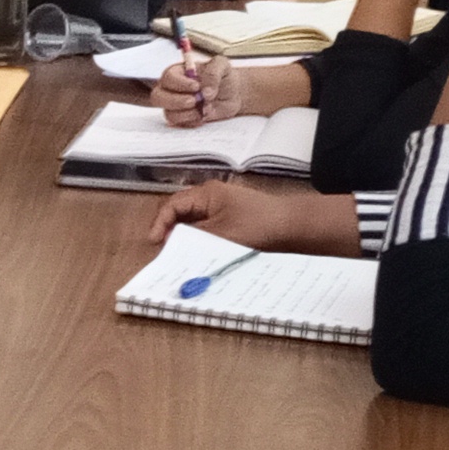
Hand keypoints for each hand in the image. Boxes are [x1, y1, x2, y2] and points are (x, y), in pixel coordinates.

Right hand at [148, 181, 364, 255]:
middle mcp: (211, 196)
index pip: (172, 205)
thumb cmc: (260, 225)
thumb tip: (170, 246)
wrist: (293, 227)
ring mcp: (221, 207)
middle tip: (164, 252)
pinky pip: (206, 229)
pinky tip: (199, 254)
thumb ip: (193, 238)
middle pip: (180, 213)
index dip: (160, 224)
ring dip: (184, 238)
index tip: (155, 243)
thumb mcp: (221, 235)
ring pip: (192, 223)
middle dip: (169, 231)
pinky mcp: (230, 220)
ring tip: (179, 256)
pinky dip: (198, 241)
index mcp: (206, 193)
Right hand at [150, 53, 255, 124]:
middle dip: (176, 101)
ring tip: (206, 108)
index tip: (196, 86)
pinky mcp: (182, 119)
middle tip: (194, 101)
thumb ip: (213, 73)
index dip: (180, 83)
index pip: (168, 77)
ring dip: (188, 114)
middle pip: (158, 97)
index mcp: (177, 72)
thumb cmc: (222, 76)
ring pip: (169, 114)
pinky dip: (193, 121)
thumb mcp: (222, 65)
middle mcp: (171, 89)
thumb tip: (206, 91)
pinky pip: (180, 124)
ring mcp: (175, 106)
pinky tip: (204, 115)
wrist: (232, 94)